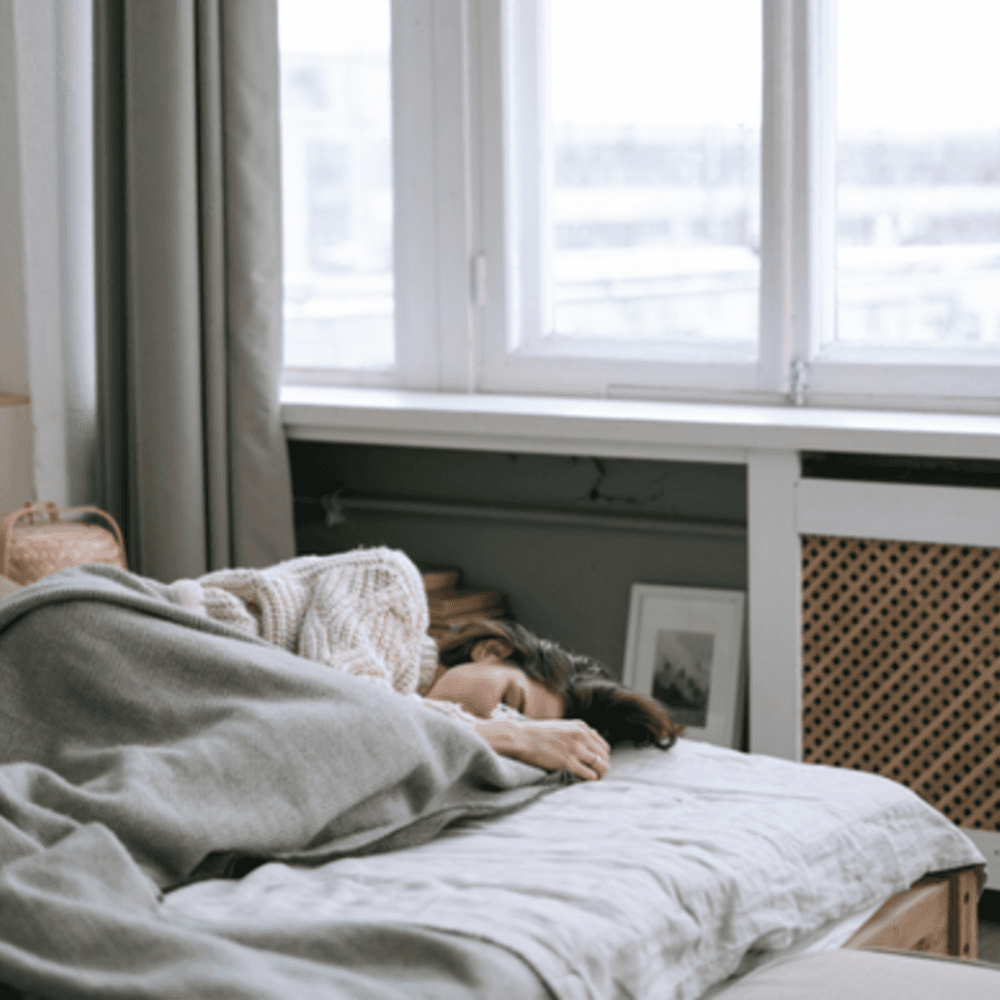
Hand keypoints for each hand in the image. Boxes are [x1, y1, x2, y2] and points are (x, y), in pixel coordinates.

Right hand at [475, 718, 609, 780]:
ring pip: (601, 766)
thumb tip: (593, 738)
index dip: (602, 758)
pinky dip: (589, 779)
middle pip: (605, 757)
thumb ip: (578, 733)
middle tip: (596, 776)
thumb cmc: (539, 734)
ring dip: (599, 775)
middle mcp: (581, 736)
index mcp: (581, 727)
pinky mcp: (567, 761)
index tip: (595, 766)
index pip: (604, 746)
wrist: (521, 737)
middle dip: (603, 768)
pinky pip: (588, 774)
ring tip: (593, 780)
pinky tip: (584, 781)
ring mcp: (575, 748)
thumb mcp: (563, 727)